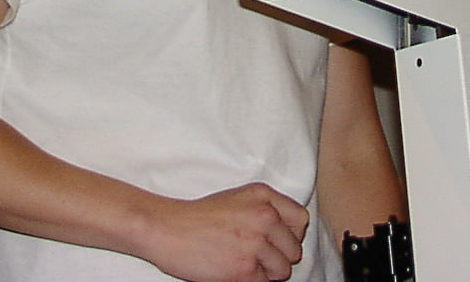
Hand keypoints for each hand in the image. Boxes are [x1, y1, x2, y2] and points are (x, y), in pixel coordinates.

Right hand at [142, 182, 309, 281]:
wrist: (168, 229)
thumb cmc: (199, 217)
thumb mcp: (237, 199)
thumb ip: (266, 210)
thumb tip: (288, 234)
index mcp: (263, 196)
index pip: (301, 220)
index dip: (290, 234)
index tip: (277, 241)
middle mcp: (264, 215)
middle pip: (295, 248)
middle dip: (279, 256)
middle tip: (255, 255)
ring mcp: (256, 242)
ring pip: (283, 270)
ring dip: (267, 271)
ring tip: (244, 262)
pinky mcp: (246, 268)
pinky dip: (252, 281)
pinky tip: (233, 268)